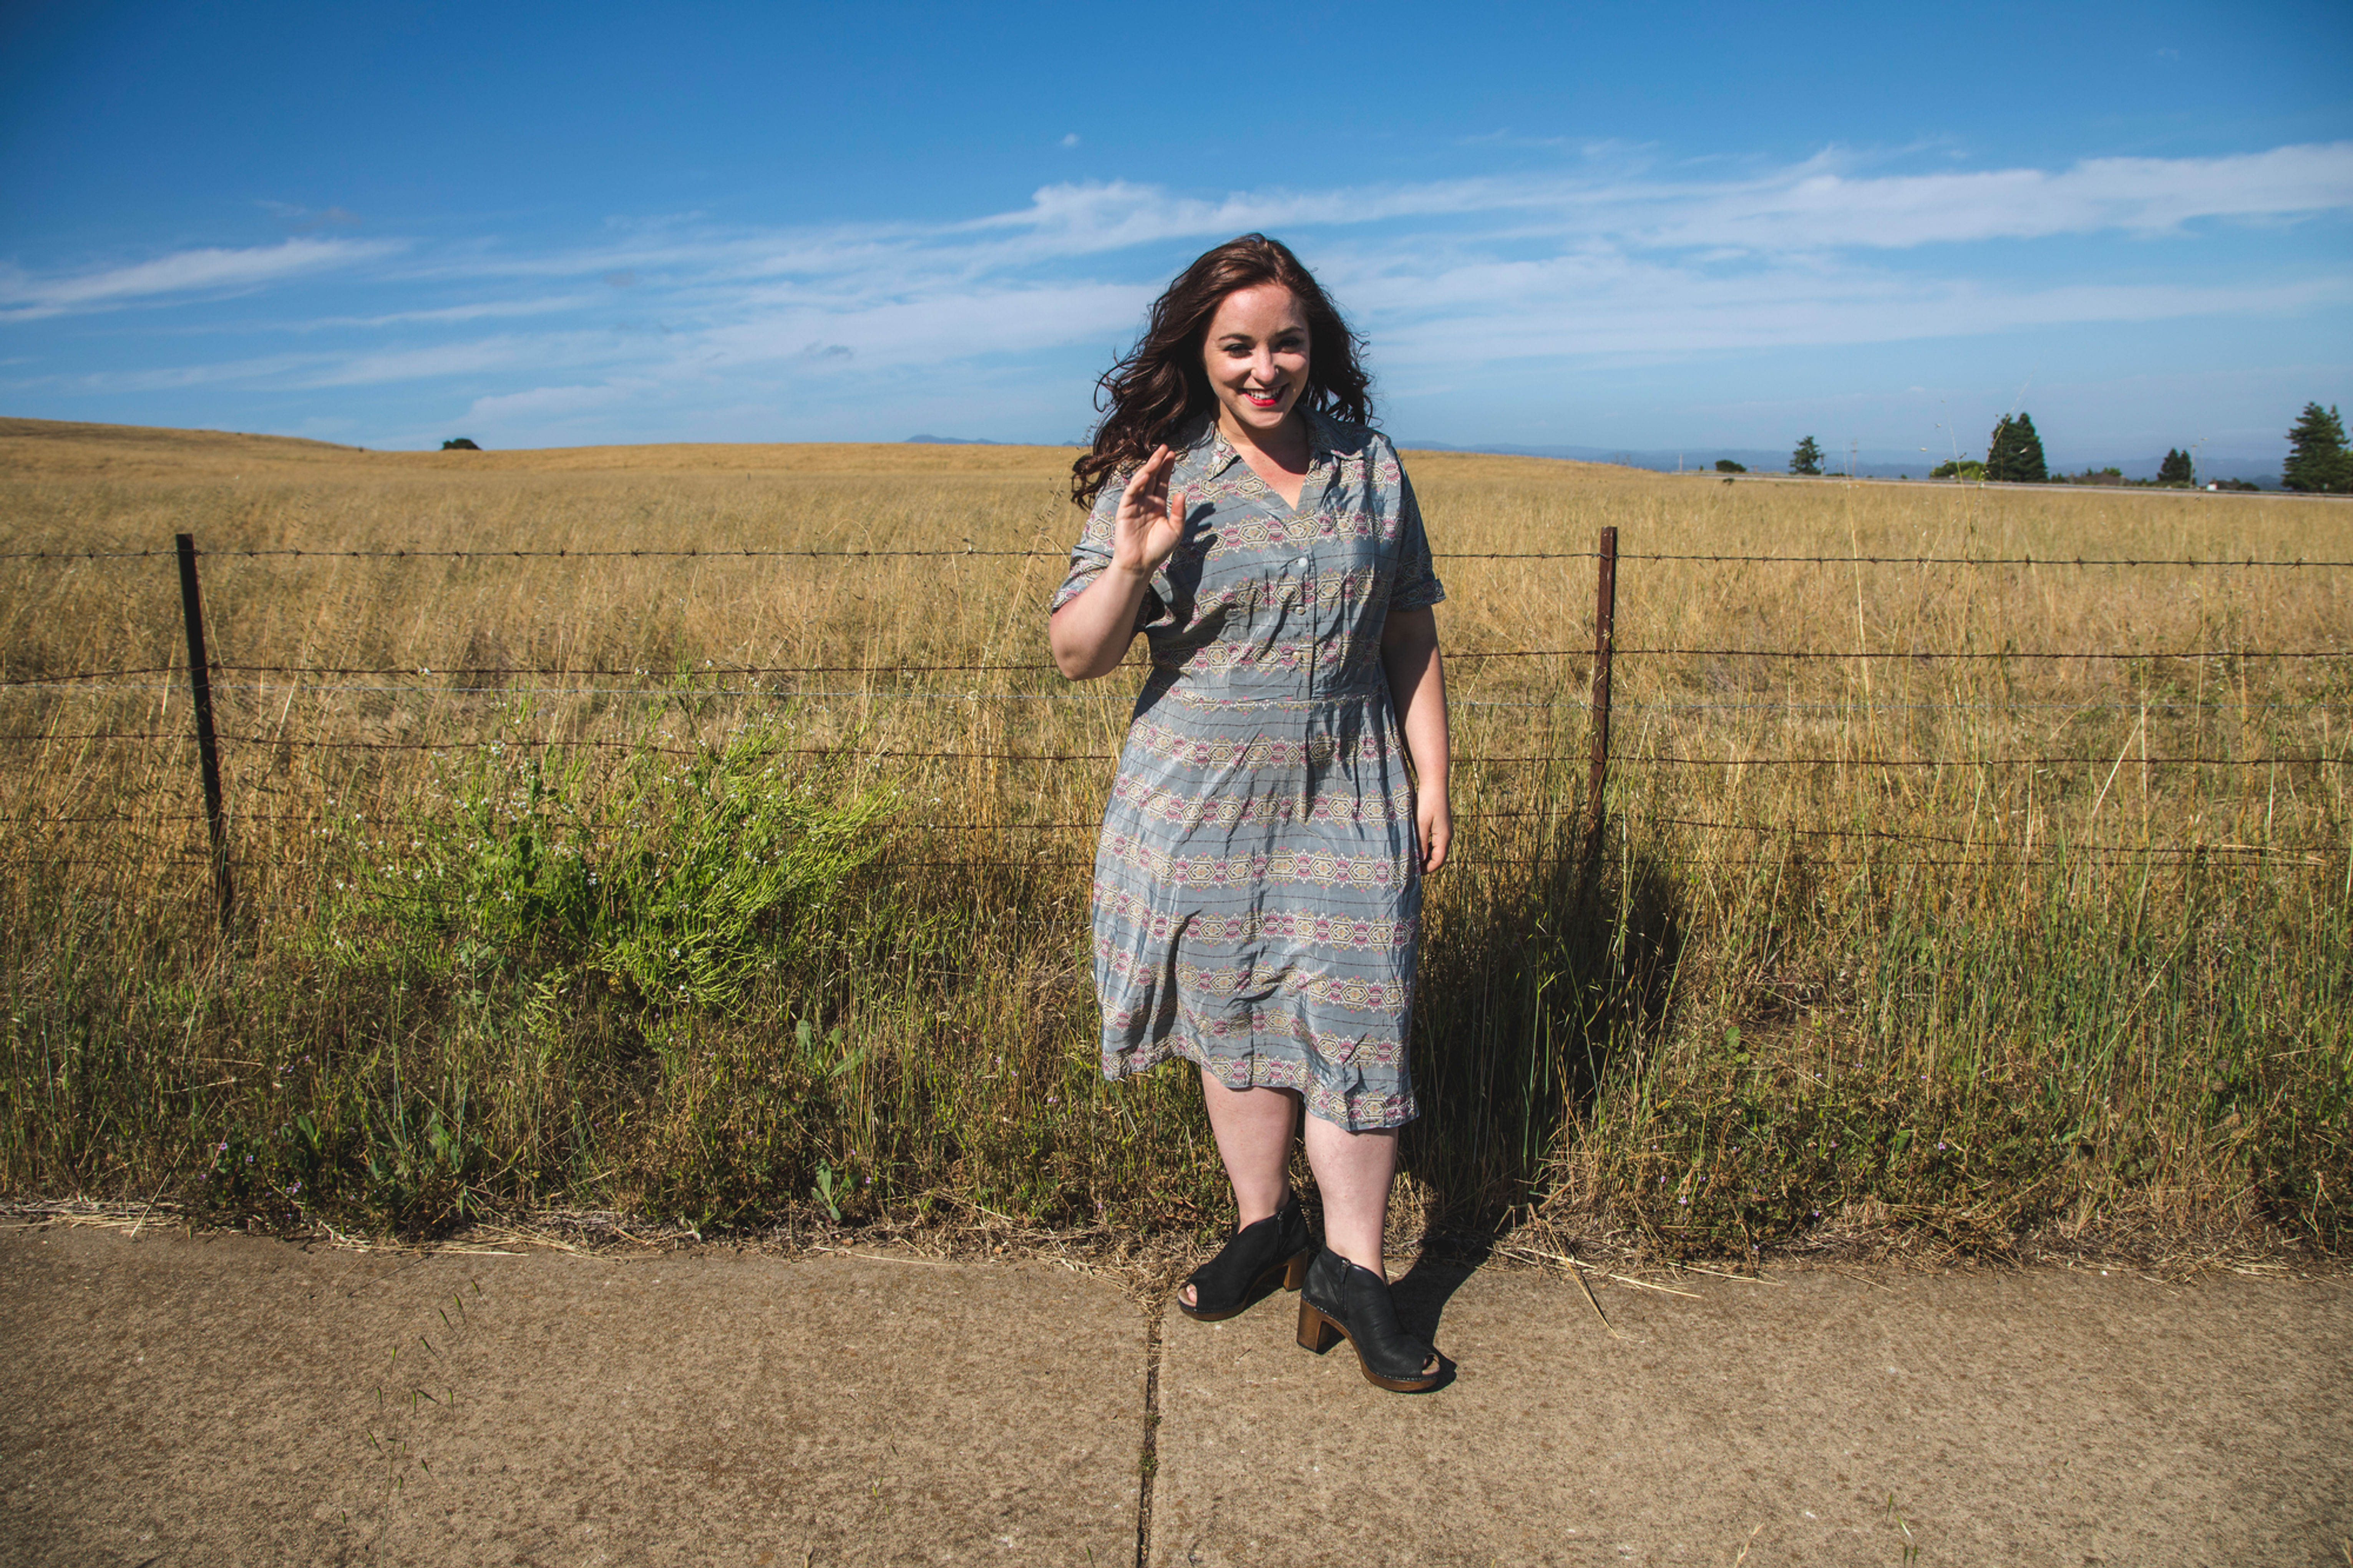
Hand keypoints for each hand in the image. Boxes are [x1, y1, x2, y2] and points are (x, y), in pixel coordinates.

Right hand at [1112, 445, 1184, 578]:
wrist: (1141, 564)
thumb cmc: (1158, 549)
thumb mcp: (1175, 530)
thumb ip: (1179, 512)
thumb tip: (1181, 492)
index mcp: (1158, 505)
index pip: (1162, 481)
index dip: (1167, 468)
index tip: (1173, 454)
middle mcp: (1146, 502)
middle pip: (1152, 477)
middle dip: (1158, 462)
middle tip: (1165, 448)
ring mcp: (1135, 505)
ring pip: (1141, 482)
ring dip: (1149, 468)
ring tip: (1157, 456)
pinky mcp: (1125, 510)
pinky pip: (1131, 493)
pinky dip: (1137, 483)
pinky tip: (1146, 475)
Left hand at [1416, 790, 1450, 873]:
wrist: (1435, 783)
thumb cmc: (1427, 802)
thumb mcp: (1421, 823)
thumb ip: (1420, 842)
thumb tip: (1420, 860)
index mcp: (1444, 837)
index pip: (1438, 861)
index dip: (1427, 869)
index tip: (1414, 873)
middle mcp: (1447, 835)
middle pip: (1439, 857)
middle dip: (1426, 864)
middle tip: (1412, 868)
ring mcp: (1445, 829)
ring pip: (1437, 849)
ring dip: (1426, 855)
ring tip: (1412, 858)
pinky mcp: (1441, 824)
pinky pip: (1435, 840)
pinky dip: (1427, 846)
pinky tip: (1416, 844)